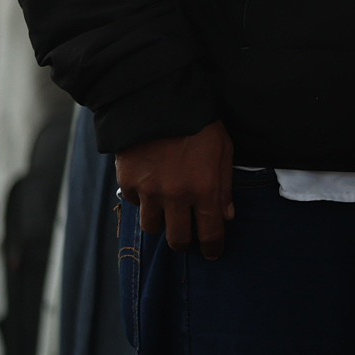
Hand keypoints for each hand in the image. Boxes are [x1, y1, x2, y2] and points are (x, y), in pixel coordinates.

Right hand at [116, 121, 235, 259]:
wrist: (159, 100)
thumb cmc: (199, 123)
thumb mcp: (223, 150)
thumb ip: (224, 185)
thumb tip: (226, 215)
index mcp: (203, 190)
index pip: (210, 233)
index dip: (213, 247)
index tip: (213, 253)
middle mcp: (175, 196)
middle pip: (177, 238)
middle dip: (185, 243)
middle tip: (188, 240)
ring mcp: (149, 191)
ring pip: (152, 226)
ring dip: (161, 223)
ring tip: (168, 213)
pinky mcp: (127, 181)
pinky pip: (135, 202)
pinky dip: (143, 200)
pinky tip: (150, 188)